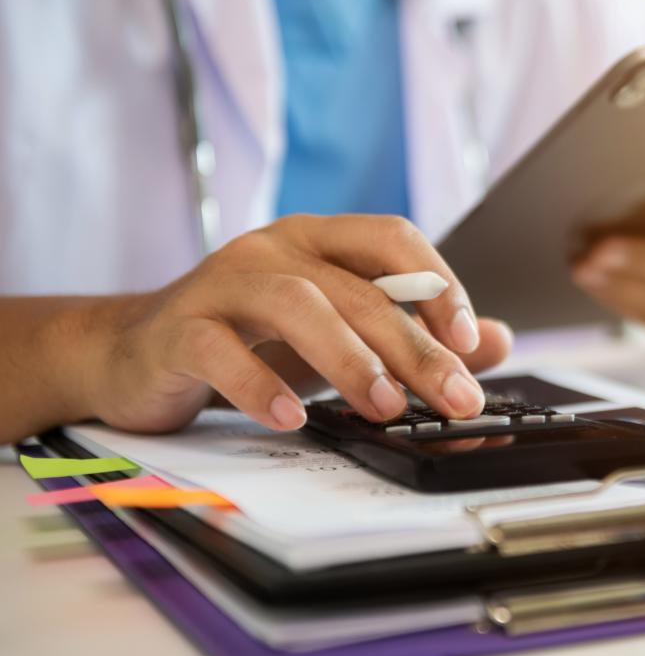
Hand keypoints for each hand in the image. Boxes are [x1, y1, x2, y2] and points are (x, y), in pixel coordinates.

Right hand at [72, 215, 511, 433]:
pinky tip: (292, 416)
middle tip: (454, 398)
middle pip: (356, 288)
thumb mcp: (340, 336)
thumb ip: (416, 335)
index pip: (392, 239)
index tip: (472, 340)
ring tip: (384, 407)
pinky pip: (221, 349)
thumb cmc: (251, 340)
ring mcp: (221, 282)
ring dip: (348, 359)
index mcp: (319, 240)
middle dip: (413, 347)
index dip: (438, 282)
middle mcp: (273, 249)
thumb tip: (498, 341)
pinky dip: (260, 384)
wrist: (135, 354)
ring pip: (296, 304)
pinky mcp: (178, 328)